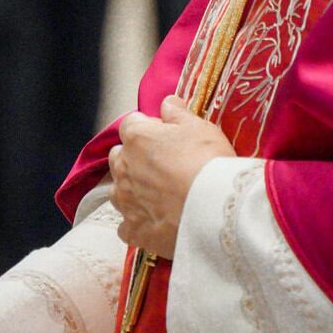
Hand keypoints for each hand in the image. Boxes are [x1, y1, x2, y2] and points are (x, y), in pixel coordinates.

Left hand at [110, 96, 235, 259]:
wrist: (213, 211)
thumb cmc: (208, 162)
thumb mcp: (199, 128)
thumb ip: (178, 113)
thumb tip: (167, 102)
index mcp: (136, 138)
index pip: (132, 124)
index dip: (150, 128)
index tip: (167, 136)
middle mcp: (122, 168)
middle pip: (120, 157)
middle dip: (136, 158)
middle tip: (165, 165)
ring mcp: (125, 201)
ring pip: (120, 191)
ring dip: (134, 190)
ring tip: (161, 196)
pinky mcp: (133, 230)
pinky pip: (127, 226)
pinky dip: (138, 223)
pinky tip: (156, 222)